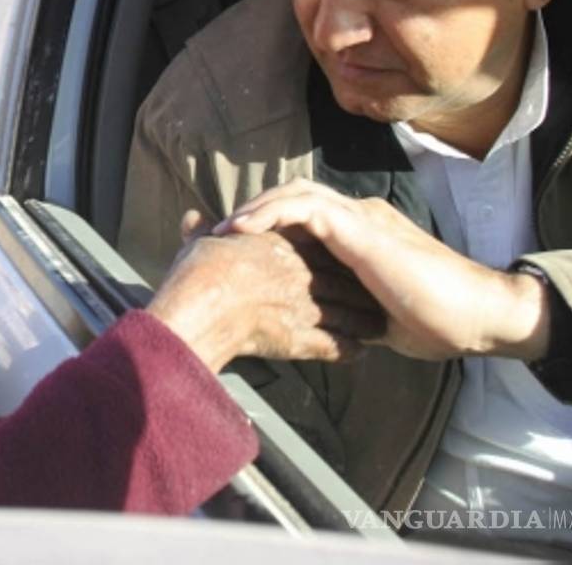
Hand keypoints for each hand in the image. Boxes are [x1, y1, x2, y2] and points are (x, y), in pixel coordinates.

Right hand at [147, 229, 385, 372]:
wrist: (203, 304)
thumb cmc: (201, 270)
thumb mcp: (201, 241)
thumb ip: (201, 231)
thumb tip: (191, 218)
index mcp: (282, 248)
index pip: (319, 250)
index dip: (334, 256)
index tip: (345, 261)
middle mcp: (301, 275)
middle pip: (342, 280)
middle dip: (361, 288)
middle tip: (377, 294)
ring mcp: (305, 308)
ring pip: (348, 313)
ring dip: (365, 321)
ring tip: (379, 327)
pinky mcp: (302, 340)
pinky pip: (336, 345)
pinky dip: (351, 349)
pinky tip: (361, 352)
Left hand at [214, 179, 549, 360]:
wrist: (479, 317)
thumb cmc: (436, 321)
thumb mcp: (375, 314)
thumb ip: (348, 310)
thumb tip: (322, 331)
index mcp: (361, 236)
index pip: (305, 217)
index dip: (267, 227)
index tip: (232, 250)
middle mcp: (359, 218)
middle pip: (294, 197)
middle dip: (253, 211)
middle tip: (216, 235)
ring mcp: (362, 219)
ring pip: (295, 194)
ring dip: (254, 209)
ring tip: (221, 231)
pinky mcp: (362, 228)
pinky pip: (305, 208)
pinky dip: (269, 214)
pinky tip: (243, 231)